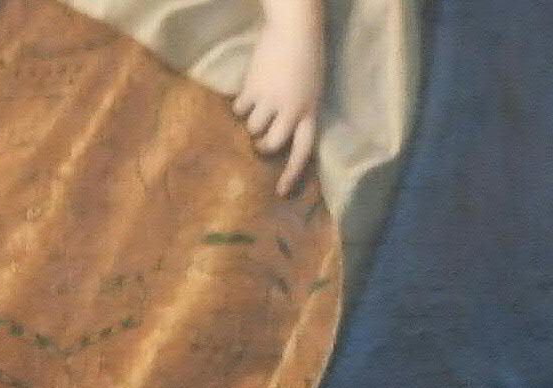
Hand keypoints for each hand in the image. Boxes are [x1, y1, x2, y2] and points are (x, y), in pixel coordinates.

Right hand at [235, 0, 324, 196]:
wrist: (295, 30)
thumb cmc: (308, 56)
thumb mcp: (312, 89)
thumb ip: (300, 111)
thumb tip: (281, 133)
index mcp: (310, 112)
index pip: (302, 151)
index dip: (291, 174)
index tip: (280, 192)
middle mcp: (291, 111)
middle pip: (271, 145)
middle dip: (263, 147)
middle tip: (259, 142)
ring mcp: (270, 101)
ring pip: (252, 128)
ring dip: (251, 121)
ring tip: (255, 105)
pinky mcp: (252, 88)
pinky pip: (239, 109)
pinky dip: (240, 104)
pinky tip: (247, 92)